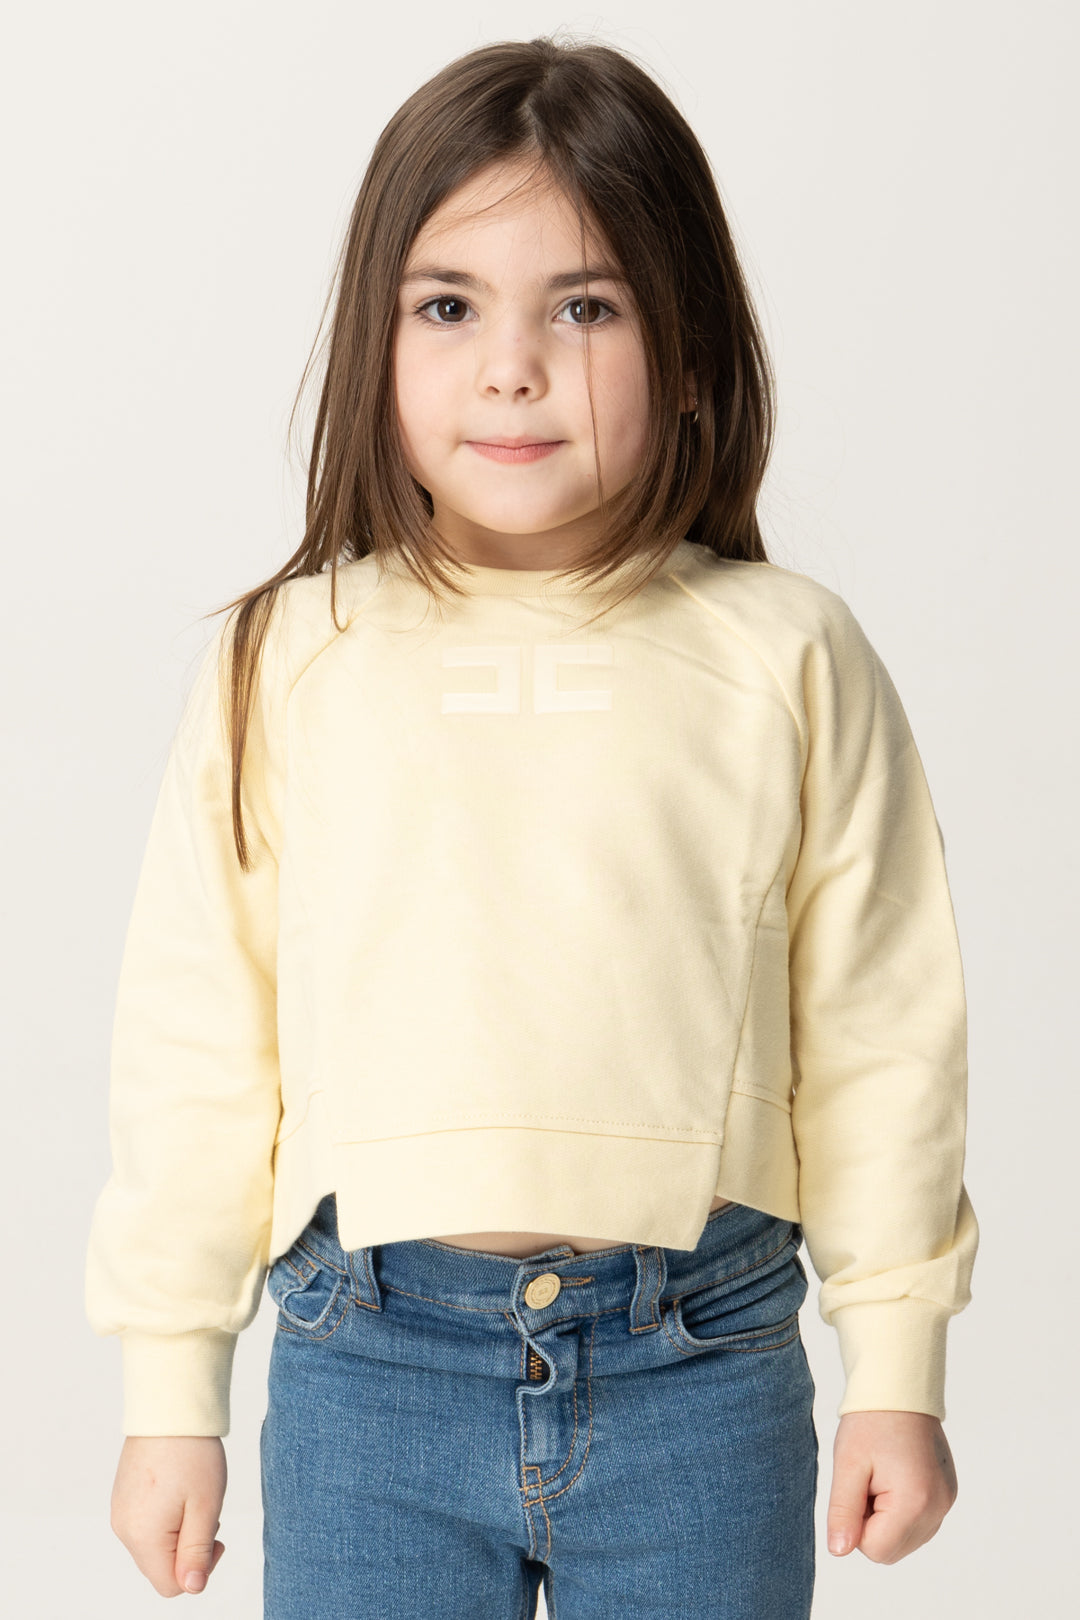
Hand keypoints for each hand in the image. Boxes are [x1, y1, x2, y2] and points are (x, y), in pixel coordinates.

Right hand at [110, 1435, 227, 1595]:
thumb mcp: (206, 1506)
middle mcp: (124, 1529)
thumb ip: (197, 1552)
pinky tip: (179, 1488)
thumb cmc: (191, 1453)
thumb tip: (192, 1587)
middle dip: (189, 1548)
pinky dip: (166, 1517)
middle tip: (207, 1512)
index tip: (216, 1537)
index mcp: (143, 1537)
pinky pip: (146, 1524)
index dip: (199, 1570)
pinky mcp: (123, 1496)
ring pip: (154, 1545)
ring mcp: (121, 1511)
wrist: (169, 1407)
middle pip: (160, 1567)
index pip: (170, 1585)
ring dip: (179, 1531)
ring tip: (193, 1496)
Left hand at [827, 1410, 957, 1563]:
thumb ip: (843, 1512)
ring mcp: (946, 1502)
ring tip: (881, 1477)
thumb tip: (839, 1550)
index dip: (856, 1524)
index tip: (857, 1488)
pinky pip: (919, 1523)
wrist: (900, 1390)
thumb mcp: (848, 1465)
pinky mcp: (948, 1495)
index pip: (874, 1550)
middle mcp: (938, 1509)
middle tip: (867, 1481)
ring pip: (905, 1540)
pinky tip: (895, 1477)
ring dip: (886, 1518)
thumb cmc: (870, 1422)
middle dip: (871, 1523)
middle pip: (891, 1550)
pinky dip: (901, 1510)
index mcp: (914, 1503)